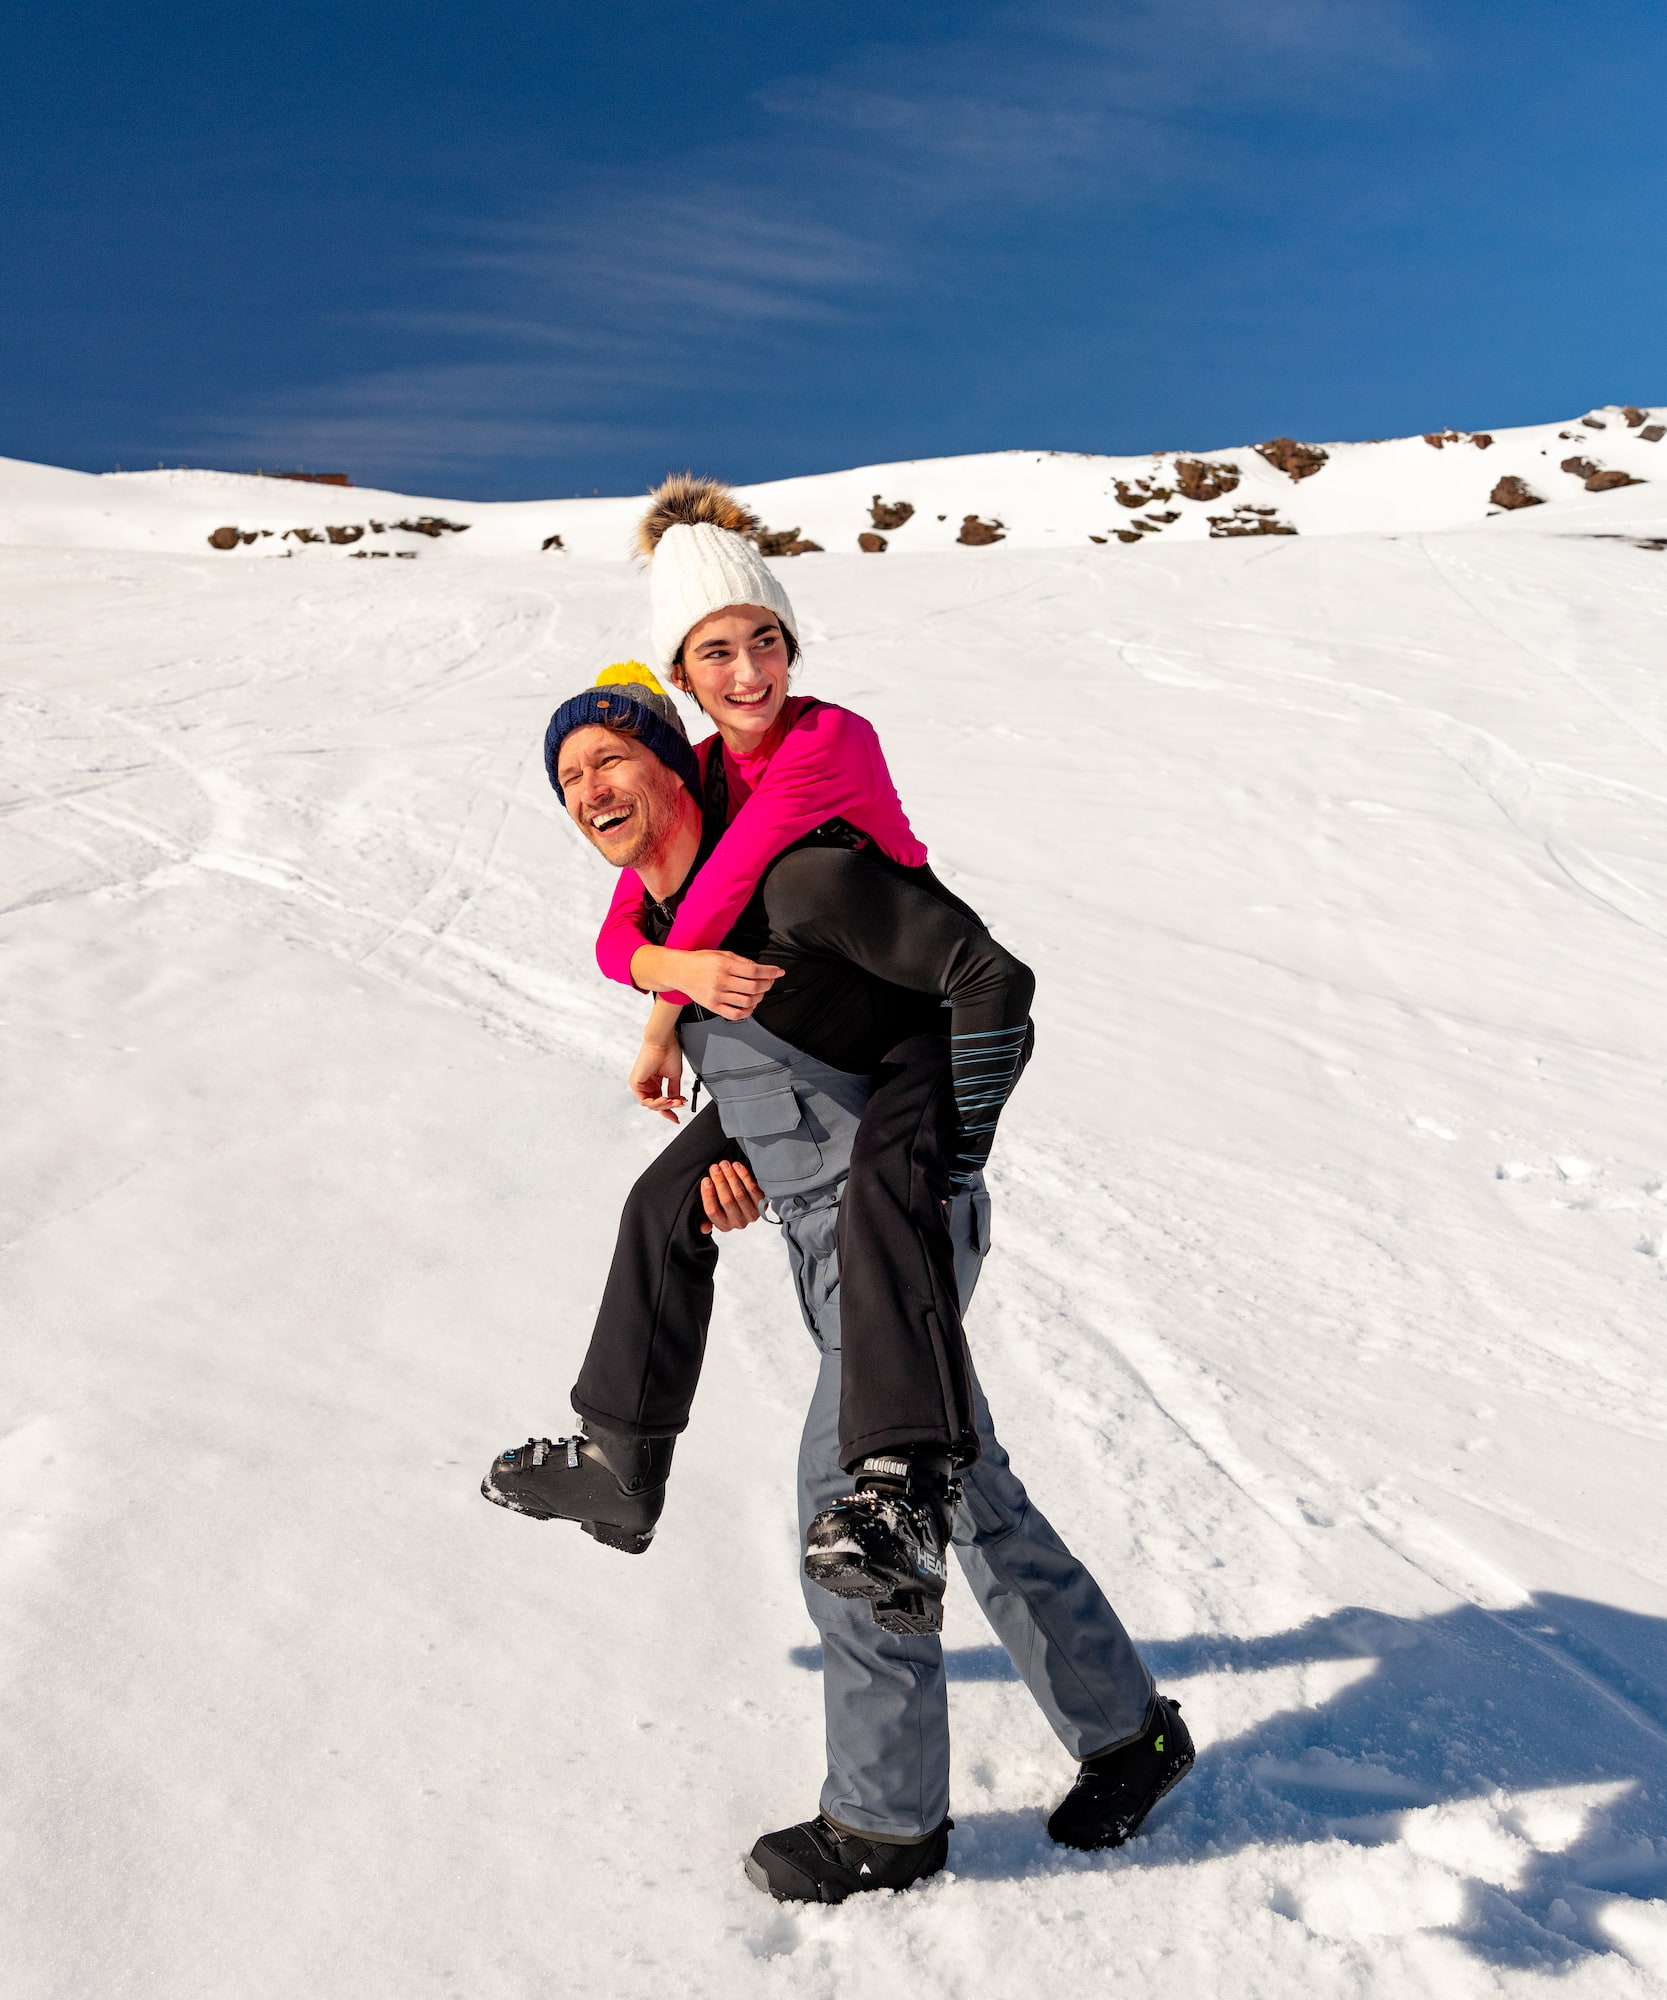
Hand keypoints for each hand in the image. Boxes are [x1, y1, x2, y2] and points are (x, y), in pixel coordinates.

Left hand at [629, 1036, 685, 1123]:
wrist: (663, 1041)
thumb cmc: (668, 1051)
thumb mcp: (674, 1076)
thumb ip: (673, 1091)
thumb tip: (677, 1101)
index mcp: (654, 1081)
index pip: (660, 1101)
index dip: (669, 1111)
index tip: (677, 1118)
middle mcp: (645, 1083)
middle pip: (655, 1105)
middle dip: (668, 1108)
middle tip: (679, 1106)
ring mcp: (639, 1083)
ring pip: (650, 1104)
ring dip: (664, 1105)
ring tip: (675, 1102)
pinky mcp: (635, 1082)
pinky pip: (645, 1100)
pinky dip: (656, 1102)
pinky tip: (666, 1099)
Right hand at [659, 949, 784, 1020]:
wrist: (680, 971)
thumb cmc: (702, 960)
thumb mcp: (722, 954)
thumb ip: (742, 961)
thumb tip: (760, 970)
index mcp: (724, 965)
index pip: (754, 971)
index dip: (770, 972)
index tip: (779, 972)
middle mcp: (721, 981)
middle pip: (753, 987)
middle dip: (767, 984)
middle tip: (770, 981)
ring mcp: (716, 996)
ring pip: (747, 1001)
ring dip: (759, 997)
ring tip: (759, 992)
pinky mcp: (712, 1007)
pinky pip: (735, 1014)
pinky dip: (747, 1012)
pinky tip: (750, 1005)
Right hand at [699, 1158, 764, 1233]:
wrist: (751, 1205)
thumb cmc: (728, 1206)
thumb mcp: (717, 1214)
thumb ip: (707, 1219)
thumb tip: (703, 1228)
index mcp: (724, 1226)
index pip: (712, 1212)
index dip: (708, 1195)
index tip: (705, 1180)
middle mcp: (738, 1222)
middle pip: (727, 1201)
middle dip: (719, 1182)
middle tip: (714, 1168)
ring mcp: (751, 1214)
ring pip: (739, 1194)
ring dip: (731, 1177)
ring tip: (724, 1164)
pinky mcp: (762, 1204)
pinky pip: (752, 1188)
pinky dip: (744, 1176)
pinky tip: (737, 1166)